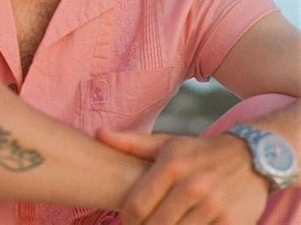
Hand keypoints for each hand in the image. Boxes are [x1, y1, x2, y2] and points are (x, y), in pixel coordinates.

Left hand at [96, 128, 269, 224]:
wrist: (251, 157)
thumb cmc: (199, 152)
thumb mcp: (167, 143)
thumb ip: (132, 143)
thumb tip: (98, 133)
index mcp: (172, 165)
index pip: (136, 206)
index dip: (126, 220)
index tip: (126, 221)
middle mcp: (192, 186)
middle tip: (143, 224)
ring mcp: (212, 207)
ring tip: (165, 221)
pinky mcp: (231, 224)